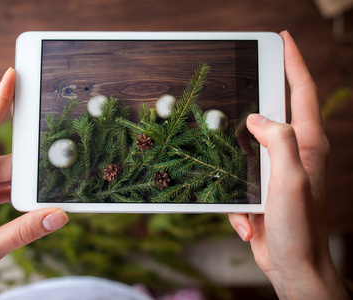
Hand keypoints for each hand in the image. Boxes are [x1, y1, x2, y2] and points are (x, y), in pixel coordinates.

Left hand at [0, 68, 68, 299]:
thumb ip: (22, 233)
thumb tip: (58, 215)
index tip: (12, 75)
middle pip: (6, 158)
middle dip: (32, 158)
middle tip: (59, 154)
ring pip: (8, 175)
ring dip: (29, 181)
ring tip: (55, 184)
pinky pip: (5, 189)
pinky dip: (22, 193)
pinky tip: (39, 200)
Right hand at [229, 31, 347, 298]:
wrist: (292, 266)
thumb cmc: (298, 226)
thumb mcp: (290, 179)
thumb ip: (277, 141)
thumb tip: (256, 119)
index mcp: (306, 143)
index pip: (301, 92)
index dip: (292, 62)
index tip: (282, 38)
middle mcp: (294, 152)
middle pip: (274, 113)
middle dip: (256, 103)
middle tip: (237, 94)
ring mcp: (277, 171)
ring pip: (250, 147)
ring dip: (237, 160)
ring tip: (235, 178)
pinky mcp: (262, 189)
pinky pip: (241, 180)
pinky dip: (239, 201)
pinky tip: (248, 222)